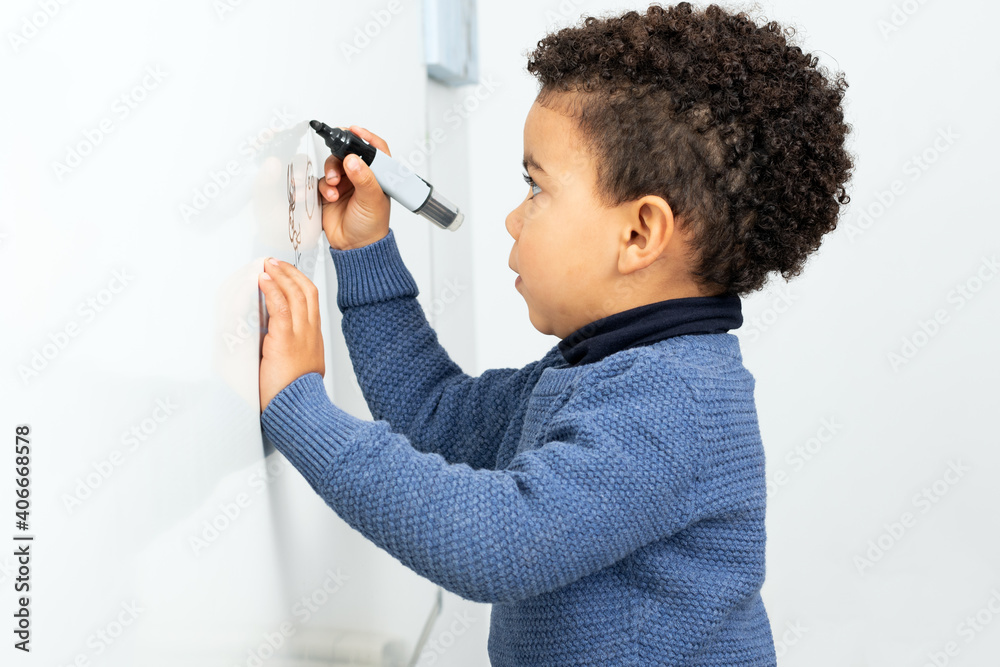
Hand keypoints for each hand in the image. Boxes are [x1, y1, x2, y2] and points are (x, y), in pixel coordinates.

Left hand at [258, 258, 324, 413]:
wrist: (298, 411)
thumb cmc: (293, 396)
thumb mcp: (295, 368)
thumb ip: (287, 351)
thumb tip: (269, 342)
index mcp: (313, 339)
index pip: (311, 301)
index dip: (299, 282)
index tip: (286, 273)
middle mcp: (311, 333)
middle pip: (307, 291)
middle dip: (290, 273)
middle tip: (274, 263)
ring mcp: (301, 334)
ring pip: (296, 293)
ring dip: (280, 275)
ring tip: (267, 265)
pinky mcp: (286, 339)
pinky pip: (281, 306)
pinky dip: (272, 289)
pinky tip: (263, 280)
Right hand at [319, 125, 391, 249]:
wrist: (355, 247)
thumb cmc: (371, 226)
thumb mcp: (372, 200)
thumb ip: (364, 178)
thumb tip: (353, 159)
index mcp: (376, 175)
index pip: (374, 149)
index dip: (365, 137)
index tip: (354, 130)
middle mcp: (360, 177)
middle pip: (346, 154)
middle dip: (338, 159)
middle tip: (337, 171)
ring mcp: (343, 184)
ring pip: (331, 166)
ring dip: (330, 174)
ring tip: (333, 188)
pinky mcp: (328, 193)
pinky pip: (319, 182)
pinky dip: (321, 188)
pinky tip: (328, 197)